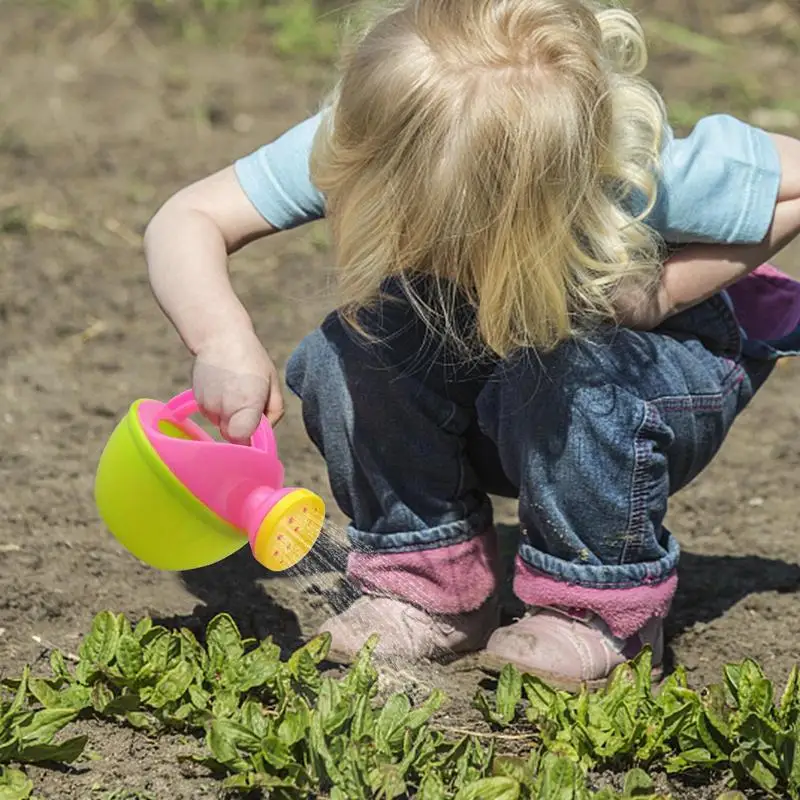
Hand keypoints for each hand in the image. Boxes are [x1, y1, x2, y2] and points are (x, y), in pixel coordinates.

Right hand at [192, 328, 283, 443]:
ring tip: (235, 391)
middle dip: (242, 427)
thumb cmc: (252, 359)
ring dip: (230, 416)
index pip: (242, 438)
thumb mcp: (272, 382)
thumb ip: (274, 412)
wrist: (220, 337)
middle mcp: (224, 408)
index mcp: (247, 404)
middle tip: (249, 404)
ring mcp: (207, 405)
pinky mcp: (197, 401)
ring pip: (221, 425)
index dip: (250, 439)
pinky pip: (212, 415)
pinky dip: (219, 408)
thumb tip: (266, 431)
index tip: (256, 429)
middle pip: (233, 435)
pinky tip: (224, 388)